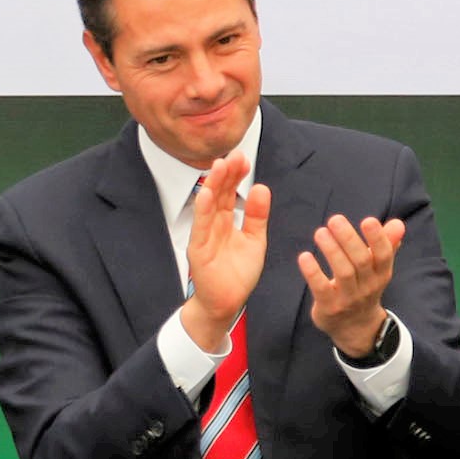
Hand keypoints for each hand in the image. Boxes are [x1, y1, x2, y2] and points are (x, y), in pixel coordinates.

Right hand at [176, 156, 272, 353]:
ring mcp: (204, 237)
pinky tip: (206, 193)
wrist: (227, 303)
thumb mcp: (254, 240)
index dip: (235, 176)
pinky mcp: (198, 251)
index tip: (243, 158)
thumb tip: (261, 187)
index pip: (229, 192)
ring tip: (219, 166)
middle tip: (234, 155)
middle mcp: (212, 225)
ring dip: (213, 185)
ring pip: (208, 206)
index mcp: (225, 222)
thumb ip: (256, 215)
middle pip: (218, 194)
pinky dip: (203, 210)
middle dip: (225, 174)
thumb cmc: (238, 274)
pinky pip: (200, 228)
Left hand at [296, 214, 405, 358]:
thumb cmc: (364, 287)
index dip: (377, 238)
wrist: (355, 328)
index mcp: (381, 274)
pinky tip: (305, 256)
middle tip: (335, 219)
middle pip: (361, 261)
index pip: (384, 255)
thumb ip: (386, 245)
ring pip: (343, 273)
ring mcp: (349, 298)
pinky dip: (313, 272)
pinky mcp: (329, 307)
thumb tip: (398, 223)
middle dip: (348, 239)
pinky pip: (321, 289)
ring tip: (320, 232)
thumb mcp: (378, 269)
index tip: (368, 220)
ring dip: (331, 251)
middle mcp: (368, 286)